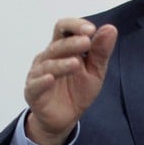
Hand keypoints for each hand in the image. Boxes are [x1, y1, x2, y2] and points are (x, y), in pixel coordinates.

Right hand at [24, 18, 117, 144]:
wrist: (65, 119)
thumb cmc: (78, 91)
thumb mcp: (95, 71)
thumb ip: (100, 52)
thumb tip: (111, 28)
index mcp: (62, 49)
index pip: (64, 29)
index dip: (75, 26)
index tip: (91, 29)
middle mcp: (48, 57)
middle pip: (56, 45)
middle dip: (71, 43)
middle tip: (86, 41)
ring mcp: (38, 74)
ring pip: (48, 64)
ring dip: (62, 63)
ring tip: (76, 64)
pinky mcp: (33, 92)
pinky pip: (35, 85)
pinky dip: (42, 81)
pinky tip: (51, 78)